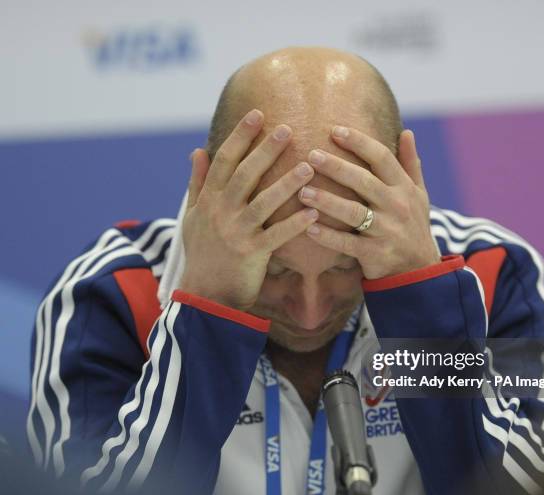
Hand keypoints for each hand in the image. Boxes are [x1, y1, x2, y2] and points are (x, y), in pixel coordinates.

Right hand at [180, 109, 318, 310]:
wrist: (205, 293)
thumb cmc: (203, 252)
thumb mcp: (193, 215)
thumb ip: (197, 182)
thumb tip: (197, 150)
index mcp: (209, 199)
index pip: (224, 160)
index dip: (240, 136)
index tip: (257, 114)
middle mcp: (221, 212)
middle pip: (245, 174)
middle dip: (265, 150)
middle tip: (287, 128)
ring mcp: (236, 232)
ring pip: (262, 202)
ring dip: (286, 183)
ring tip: (308, 167)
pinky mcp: (251, 253)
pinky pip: (276, 236)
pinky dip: (294, 224)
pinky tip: (313, 213)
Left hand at [298, 126, 439, 279]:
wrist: (419, 270)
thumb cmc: (413, 226)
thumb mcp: (418, 194)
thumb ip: (410, 163)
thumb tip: (407, 131)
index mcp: (404, 188)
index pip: (382, 158)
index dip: (359, 142)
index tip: (334, 130)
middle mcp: (397, 206)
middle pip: (364, 181)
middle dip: (337, 167)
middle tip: (310, 155)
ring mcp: (386, 231)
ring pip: (354, 212)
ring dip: (327, 201)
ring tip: (303, 191)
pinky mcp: (375, 254)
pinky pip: (348, 244)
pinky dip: (328, 237)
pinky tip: (308, 228)